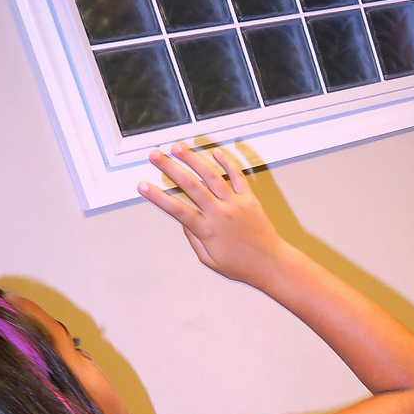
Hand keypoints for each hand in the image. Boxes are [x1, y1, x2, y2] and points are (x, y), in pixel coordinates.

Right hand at [139, 144, 285, 286]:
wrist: (271, 263)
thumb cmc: (241, 265)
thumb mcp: (209, 260)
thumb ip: (193, 239)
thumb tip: (183, 221)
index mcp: (207, 230)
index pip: (176, 209)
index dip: (157, 196)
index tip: (142, 185)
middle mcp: (220, 213)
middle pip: (190, 185)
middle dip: (169, 168)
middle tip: (155, 156)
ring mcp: (235, 203)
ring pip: (211, 175)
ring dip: (193, 159)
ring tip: (177, 148)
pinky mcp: (249, 198)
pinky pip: (237, 176)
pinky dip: (226, 162)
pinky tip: (215, 152)